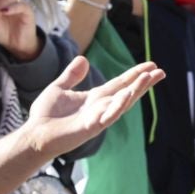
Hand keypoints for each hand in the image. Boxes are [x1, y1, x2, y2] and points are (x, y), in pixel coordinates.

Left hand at [21, 57, 164, 159]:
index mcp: (95, 98)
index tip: (151, 65)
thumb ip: (72, 75)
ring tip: (149, 78)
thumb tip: (83, 59)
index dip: (135, 74)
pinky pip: (109, 116)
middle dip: (144, 82)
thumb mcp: (58, 88)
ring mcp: (98, 117)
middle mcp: (101, 107)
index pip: (120, 84)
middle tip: (160, 71)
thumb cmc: (45, 115)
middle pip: (127, 92)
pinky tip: (128, 94)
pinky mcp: (91, 127)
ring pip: (123, 102)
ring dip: (137, 90)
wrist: (34, 134)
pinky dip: (119, 105)